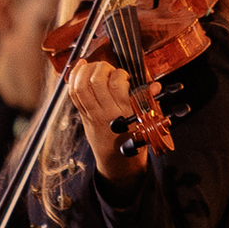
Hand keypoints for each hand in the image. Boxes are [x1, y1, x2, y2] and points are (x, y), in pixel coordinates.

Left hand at [65, 58, 154, 182]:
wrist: (117, 160)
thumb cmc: (131, 140)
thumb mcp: (145, 121)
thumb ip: (149, 101)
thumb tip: (155, 86)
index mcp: (123, 112)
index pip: (116, 85)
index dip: (120, 73)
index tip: (125, 76)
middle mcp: (105, 112)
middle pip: (95, 81)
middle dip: (102, 68)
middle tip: (109, 69)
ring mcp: (91, 114)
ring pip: (81, 86)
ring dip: (86, 70)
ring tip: (95, 66)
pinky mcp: (83, 114)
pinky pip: (73, 93)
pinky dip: (74, 77)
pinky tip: (80, 68)